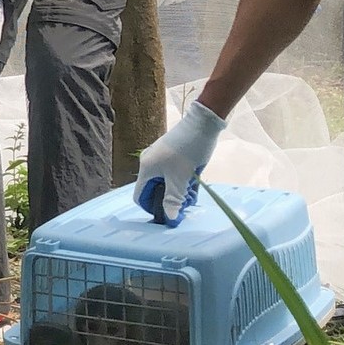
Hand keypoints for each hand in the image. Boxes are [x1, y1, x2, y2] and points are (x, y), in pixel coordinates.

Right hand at [134, 100, 225, 225]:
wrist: (203, 124)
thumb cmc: (189, 151)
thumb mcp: (181, 179)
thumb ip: (173, 201)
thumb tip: (170, 220)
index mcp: (146, 168)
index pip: (140, 196)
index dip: (152, 208)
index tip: (169, 214)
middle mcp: (150, 164)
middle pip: (154, 191)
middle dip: (170, 201)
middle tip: (186, 205)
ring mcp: (161, 159)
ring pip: (166, 184)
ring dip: (178, 192)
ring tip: (193, 193)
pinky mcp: (171, 155)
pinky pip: (172, 175)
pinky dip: (181, 182)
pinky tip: (194, 184)